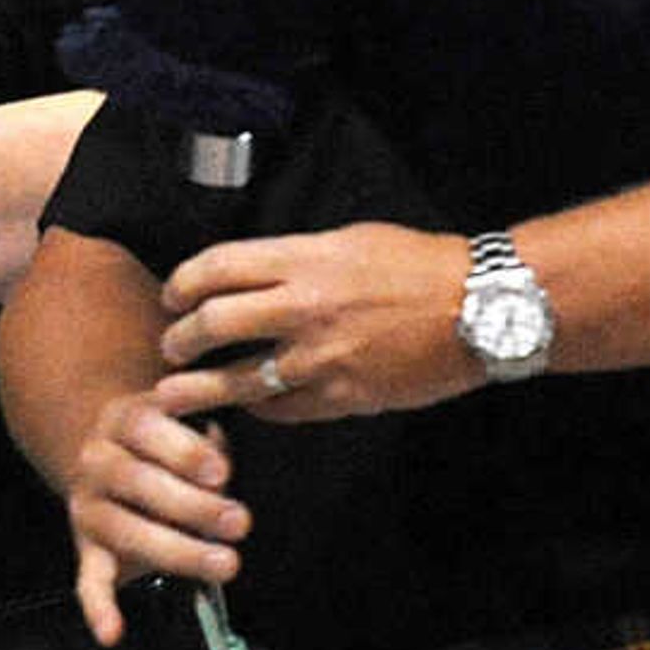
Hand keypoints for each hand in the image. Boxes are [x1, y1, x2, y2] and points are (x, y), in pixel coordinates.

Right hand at [60, 390, 247, 643]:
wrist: (105, 456)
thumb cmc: (164, 442)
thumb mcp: (182, 419)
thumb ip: (204, 438)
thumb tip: (222, 468)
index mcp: (122, 420)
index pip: (145, 429)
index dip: (182, 451)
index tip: (221, 472)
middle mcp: (96, 461)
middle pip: (137, 483)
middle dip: (192, 505)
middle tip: (240, 522)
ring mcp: (87, 507)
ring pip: (122, 530)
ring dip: (176, 551)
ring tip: (225, 564)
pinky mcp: (86, 548)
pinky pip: (88, 580)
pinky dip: (98, 608)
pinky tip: (112, 633)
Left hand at [150, 222, 477, 424]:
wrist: (480, 307)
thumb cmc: (418, 265)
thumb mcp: (349, 240)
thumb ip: (295, 258)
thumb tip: (247, 274)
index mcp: (303, 259)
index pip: (216, 267)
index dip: (182, 283)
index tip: (172, 295)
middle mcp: (304, 307)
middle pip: (213, 323)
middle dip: (180, 338)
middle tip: (170, 347)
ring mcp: (322, 357)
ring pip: (238, 379)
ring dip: (199, 389)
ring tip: (174, 395)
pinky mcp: (343, 396)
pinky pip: (282, 410)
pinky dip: (259, 408)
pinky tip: (249, 405)